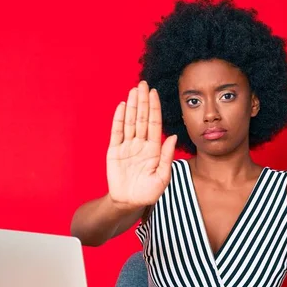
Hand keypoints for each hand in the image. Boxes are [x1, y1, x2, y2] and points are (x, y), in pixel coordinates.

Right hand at [106, 80, 176, 209]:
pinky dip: (118, 119)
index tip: (155, 93)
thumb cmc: (148, 192)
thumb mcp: (162, 177)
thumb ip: (167, 156)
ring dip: (131, 106)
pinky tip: (121, 106)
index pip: (154, 124)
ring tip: (133, 90)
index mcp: (154, 149)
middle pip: (141, 118)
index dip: (154, 108)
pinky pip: (116, 132)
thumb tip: (172, 137)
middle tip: (143, 84)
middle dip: (143, 101)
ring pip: (130, 122)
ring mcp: (127, 146)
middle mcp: (141, 144)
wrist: (129, 203)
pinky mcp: (114, 151)